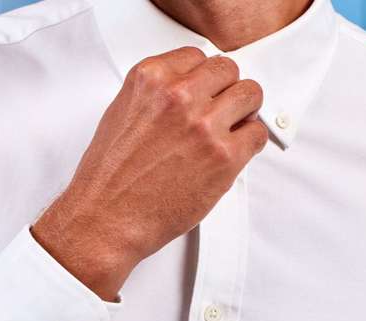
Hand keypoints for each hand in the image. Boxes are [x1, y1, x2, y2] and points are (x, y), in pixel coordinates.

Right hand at [31, 46, 267, 300]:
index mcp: (150, 79)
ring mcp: (204, 126)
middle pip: (228, 71)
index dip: (205, 78)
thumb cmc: (110, 178)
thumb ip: (156, 96)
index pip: (198, 56)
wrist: (108, 219)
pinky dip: (251, 142)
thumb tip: (188, 93)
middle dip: (227, 90)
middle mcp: (179, 96)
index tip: (207, 92)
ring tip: (232, 131)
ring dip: (245, 112)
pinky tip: (234, 153)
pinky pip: (257, 134)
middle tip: (223, 111)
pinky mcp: (224, 157)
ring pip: (250, 95)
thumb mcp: (122, 115)